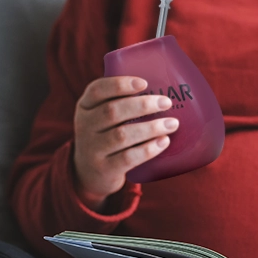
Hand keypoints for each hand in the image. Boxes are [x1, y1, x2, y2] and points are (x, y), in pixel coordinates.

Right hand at [73, 76, 178, 210]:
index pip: (97, 90)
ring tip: (172, 124)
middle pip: (113, 111)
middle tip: (166, 103)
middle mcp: (85, 126)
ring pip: (122, 135)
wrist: (90, 174)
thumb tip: (163, 88)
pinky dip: (148, 149)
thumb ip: (120, 104)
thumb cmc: (106, 138)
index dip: (120, 84)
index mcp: (85, 107)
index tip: (144, 83)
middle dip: (142, 105)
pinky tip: (164, 142)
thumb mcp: (101, 118)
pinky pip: (128, 157)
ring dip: (151, 128)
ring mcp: (93, 149)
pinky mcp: (105, 169)